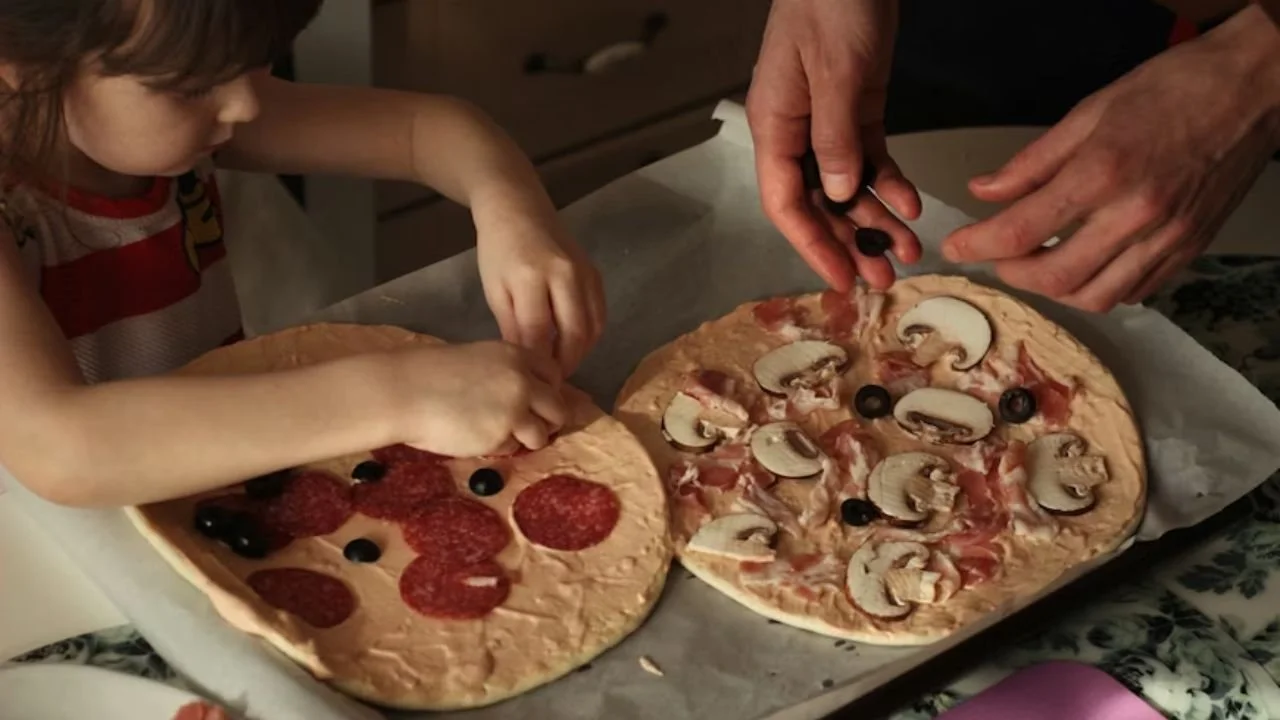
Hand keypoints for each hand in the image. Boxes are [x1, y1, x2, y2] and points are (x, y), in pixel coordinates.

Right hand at [393, 341, 567, 456]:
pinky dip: (500, 448)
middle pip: (558, 408)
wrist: (403, 392)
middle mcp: (523, 380)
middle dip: (547, 421)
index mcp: (516, 355)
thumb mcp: (478, 359)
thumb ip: (506, 373)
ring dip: (526, 439)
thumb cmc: (430, 373)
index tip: (535, 401)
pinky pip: (513, 448)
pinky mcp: (500, 436)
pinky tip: (477, 438)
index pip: (555, 375)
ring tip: (500, 434)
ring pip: (542, 434)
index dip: (548, 391)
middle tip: (527, 426)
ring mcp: (515, 410)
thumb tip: (528, 393)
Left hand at [474, 204, 605, 376]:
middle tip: (551, 381)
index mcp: (530, 277)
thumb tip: (526, 363)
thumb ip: (512, 326)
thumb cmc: (499, 249)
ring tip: (561, 366)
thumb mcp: (495, 290)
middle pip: (573, 334)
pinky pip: (600, 314)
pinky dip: (591, 335)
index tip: (533, 382)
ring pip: (592, 328)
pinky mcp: (596, 273)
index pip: (538, 333)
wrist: (519, 208)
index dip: (537, 363)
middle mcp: (564, 275)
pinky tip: (574, 344)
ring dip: (580, 353)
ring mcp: (584, 273)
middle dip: (564, 364)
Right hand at [746, 0, 921, 291]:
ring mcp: (825, 122)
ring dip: (876, 220)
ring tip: (909, 251)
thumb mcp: (835, 72)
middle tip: (883, 280)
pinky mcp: (856, 109)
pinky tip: (911, 205)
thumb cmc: (831, 5)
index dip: (812, 246)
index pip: (785, 203)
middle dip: (849, 243)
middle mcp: (795, 133)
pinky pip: (869, 159)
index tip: (840, 279)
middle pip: (816, 204)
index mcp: (774, 126)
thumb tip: (837, 195)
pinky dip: (889, 184)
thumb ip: (835, 137)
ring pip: (845, 187)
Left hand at [942, 6, 1279, 311]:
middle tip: (996, 254)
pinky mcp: (1189, 250)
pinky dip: (1098, 289)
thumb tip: (985, 191)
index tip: (957, 247)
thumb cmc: (1174, 88)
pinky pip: (1133, 293)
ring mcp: (1167, 238)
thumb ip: (1032, 163)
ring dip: (1053, 290)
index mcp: (1103, 173)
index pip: (1020, 230)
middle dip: (1012, 273)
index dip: (977, 245)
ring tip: (1037, 262)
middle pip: (1054, 278)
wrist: (1254, 88)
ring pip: (1094, 297)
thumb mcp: (1089, 112)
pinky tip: (1084, 266)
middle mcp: (1136, 215)